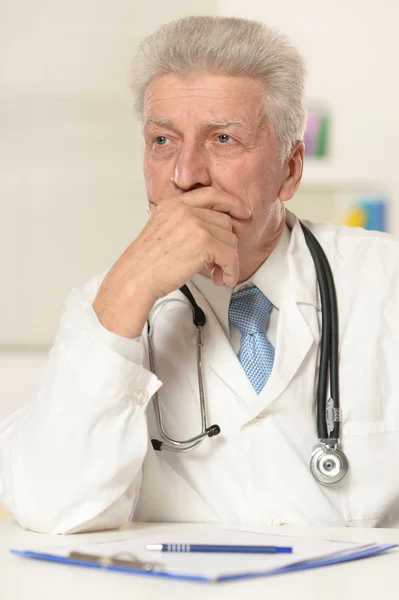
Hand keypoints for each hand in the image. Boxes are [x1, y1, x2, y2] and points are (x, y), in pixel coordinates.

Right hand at [93, 187, 250, 336]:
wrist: (136, 278)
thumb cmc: (146, 262)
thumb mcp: (162, 229)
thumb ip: (184, 222)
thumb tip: (212, 230)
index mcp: (175, 203)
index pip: (212, 194)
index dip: (232, 202)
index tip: (243, 211)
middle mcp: (185, 210)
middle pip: (225, 221)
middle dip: (226, 244)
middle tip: (219, 262)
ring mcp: (195, 224)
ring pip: (230, 239)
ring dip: (228, 260)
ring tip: (217, 273)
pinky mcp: (203, 243)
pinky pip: (230, 256)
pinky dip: (231, 270)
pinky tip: (223, 278)